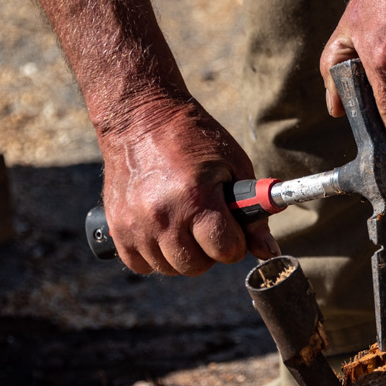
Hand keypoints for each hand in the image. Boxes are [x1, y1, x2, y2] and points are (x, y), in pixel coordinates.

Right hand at [97, 97, 280, 275]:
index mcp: (196, 198)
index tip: (231, 227)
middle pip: (197, 266)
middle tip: (207, 226)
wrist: (139, 117)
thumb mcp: (235, 167)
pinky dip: (153, 256)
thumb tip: (268, 252)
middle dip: (209, 251)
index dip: (235, 242)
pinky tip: (161, 232)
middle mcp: (163, 215)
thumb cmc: (194, 139)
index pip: (226, 251)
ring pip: (169, 268)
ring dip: (182, 254)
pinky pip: (140, 265)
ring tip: (184, 224)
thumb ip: (253, 214)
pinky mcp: (116, 226)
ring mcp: (136, 223)